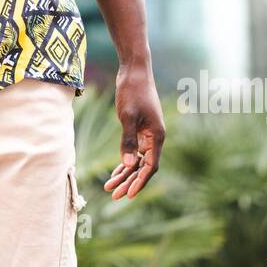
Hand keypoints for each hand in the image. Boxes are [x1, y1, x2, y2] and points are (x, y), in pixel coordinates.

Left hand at [104, 58, 164, 198]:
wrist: (134, 71)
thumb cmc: (132, 91)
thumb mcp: (127, 116)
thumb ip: (128, 141)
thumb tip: (128, 165)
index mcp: (156, 136)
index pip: (150, 167)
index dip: (139, 182)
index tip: (128, 195)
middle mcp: (155, 138)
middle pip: (143, 167)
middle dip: (129, 182)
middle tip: (114, 195)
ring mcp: (147, 134)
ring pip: (137, 161)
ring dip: (125, 174)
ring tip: (109, 188)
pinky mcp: (139, 129)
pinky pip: (134, 151)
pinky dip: (125, 161)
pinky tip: (115, 172)